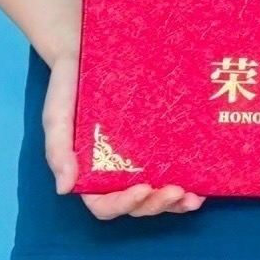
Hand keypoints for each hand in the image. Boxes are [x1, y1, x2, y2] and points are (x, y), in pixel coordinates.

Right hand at [41, 55, 203, 220]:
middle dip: (156, 204)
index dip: (123, 204)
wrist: (88, 54)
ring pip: (157, 194)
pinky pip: (173, 170)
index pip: (103, 204)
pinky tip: (202, 183)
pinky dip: (188, 182)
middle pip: (136, 204)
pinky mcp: (158, 144)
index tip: (142, 189)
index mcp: (89, 172)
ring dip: (175, 202)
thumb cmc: (68, 89)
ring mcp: (139, 160)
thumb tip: (65, 188)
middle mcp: (115, 172)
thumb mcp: (57, 118)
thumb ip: (58, 151)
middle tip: (176, 191)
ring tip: (193, 198)